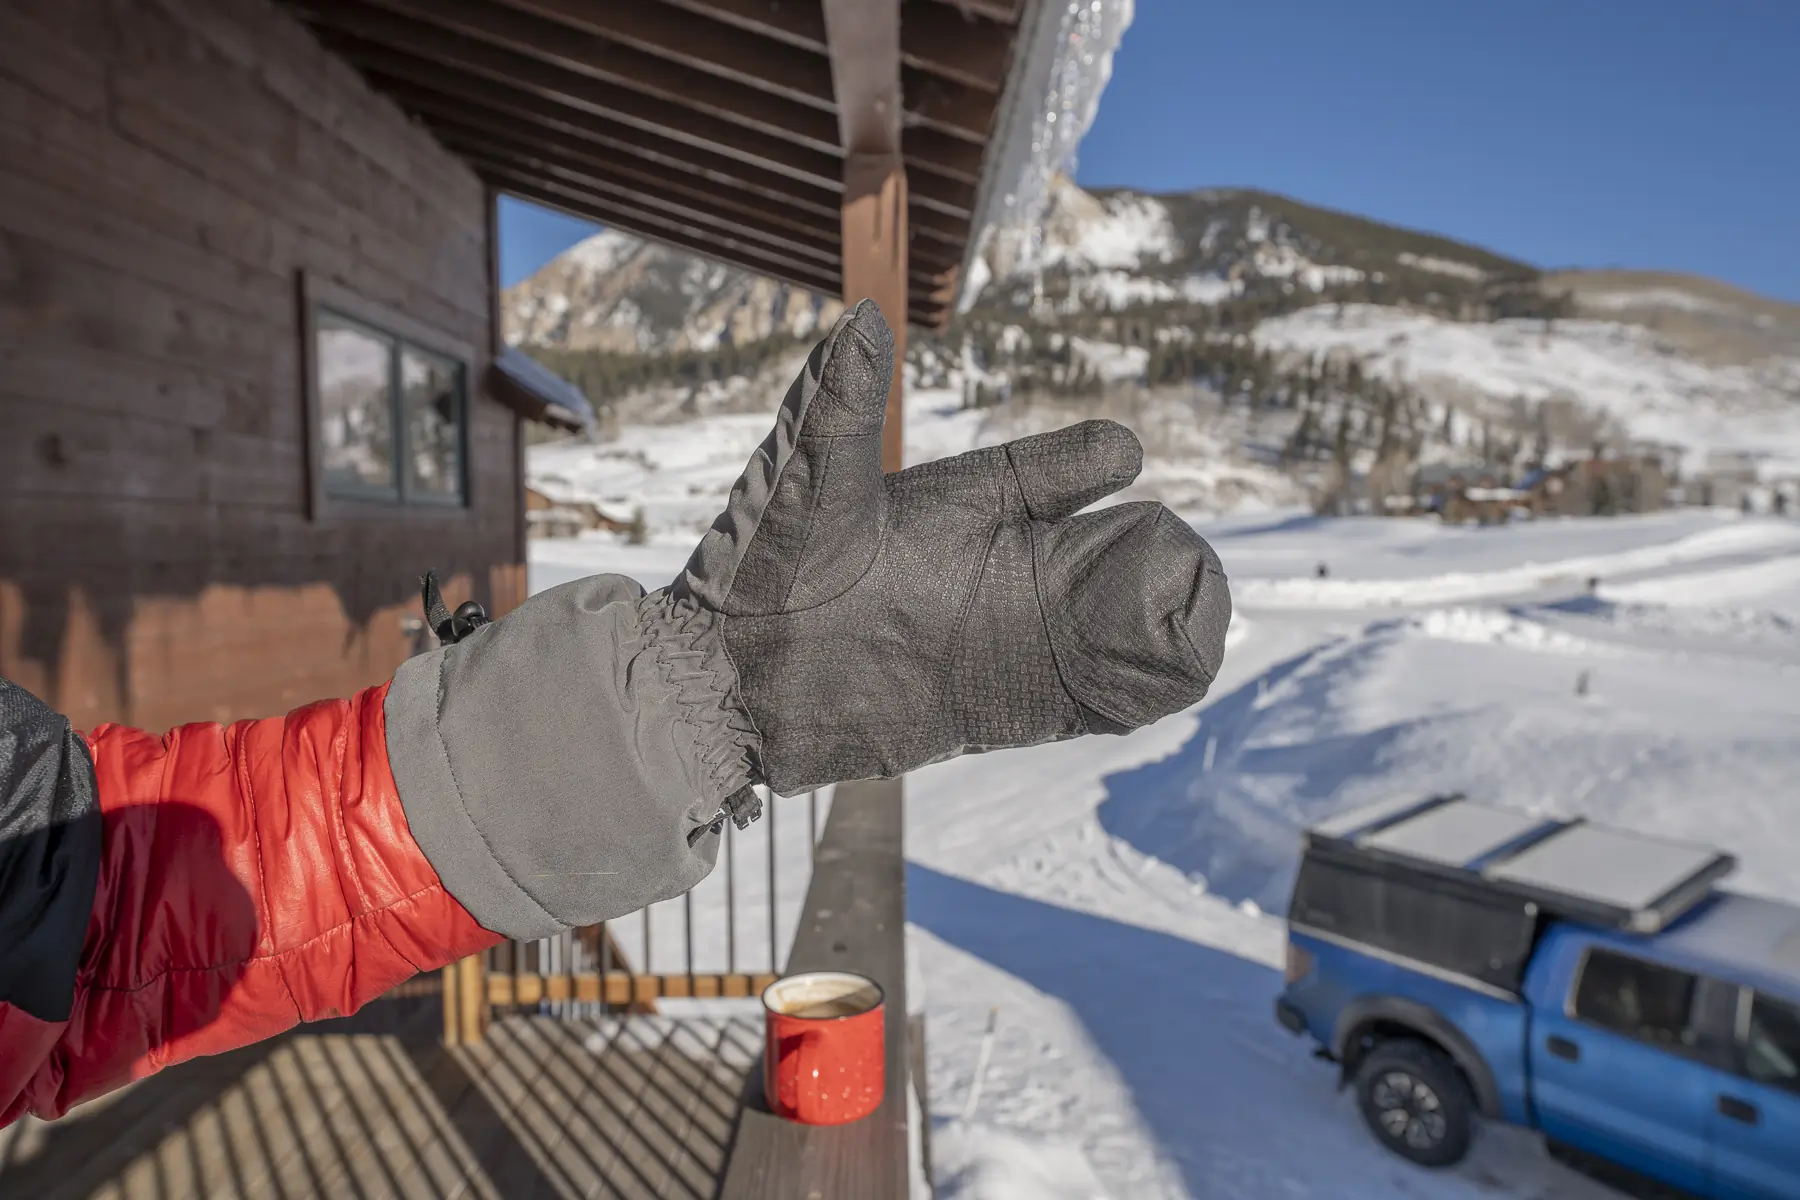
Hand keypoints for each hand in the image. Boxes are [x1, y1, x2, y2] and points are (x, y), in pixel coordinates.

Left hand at [385, 300, 1231, 937]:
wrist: (727, 689)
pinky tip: (1171, 680)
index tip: (1123, 456)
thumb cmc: (758, 575)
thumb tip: (864, 317)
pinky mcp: (992, 704)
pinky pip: (1081, 694)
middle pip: (1088, 551)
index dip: (1082, 464)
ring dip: (1144, 618)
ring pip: (1096, 622)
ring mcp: (992, 639)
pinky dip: (1128, 687)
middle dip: (1139, 547)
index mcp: (949, 510)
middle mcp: (982, 571)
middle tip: (1183, 549)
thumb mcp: (807, 484)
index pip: (1036, 475)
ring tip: (1197, 615)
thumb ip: (840, 405)